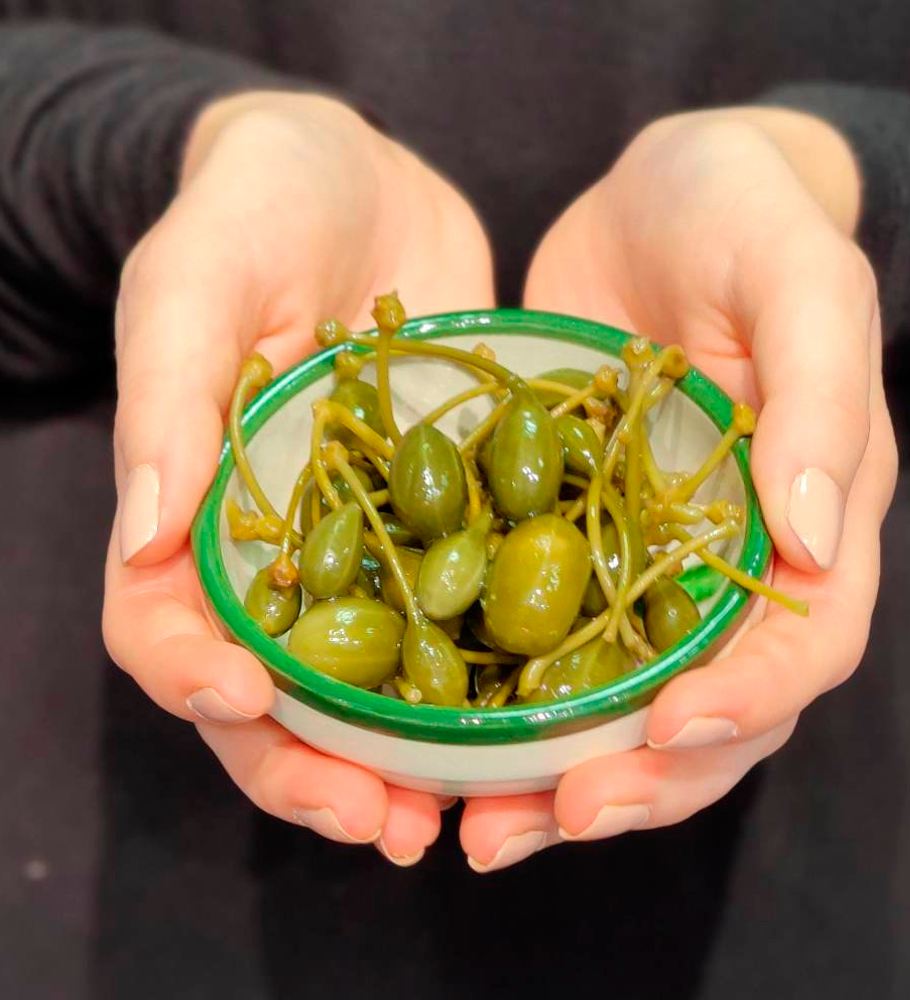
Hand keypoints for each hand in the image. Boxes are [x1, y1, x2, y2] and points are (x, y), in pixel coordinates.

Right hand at [102, 91, 492, 864]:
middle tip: (377, 823)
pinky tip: (529, 720)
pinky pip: (464, 612)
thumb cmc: (255, 206)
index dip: (196, 679)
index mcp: (196, 507)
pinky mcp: (450, 517)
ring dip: (402, 757)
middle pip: (275, 693)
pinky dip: (486, 677)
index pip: (167, 624)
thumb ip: (168, 399)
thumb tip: (140, 531)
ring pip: (372, 681)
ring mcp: (368, 540)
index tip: (248, 705)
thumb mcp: (194, 279)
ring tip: (454, 813)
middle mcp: (280, 546)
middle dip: (313, 766)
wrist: (358, 177)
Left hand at [460, 109, 896, 870]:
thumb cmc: (743, 215)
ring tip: (484, 829)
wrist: (659, 196)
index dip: (747, 701)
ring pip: (623, 705)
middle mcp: (737, 564)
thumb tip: (819, 540)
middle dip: (644, 779)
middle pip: (713, 711)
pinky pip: (545, 643)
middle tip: (555, 816)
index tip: (667, 728)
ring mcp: (650, 562)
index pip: (808, 644)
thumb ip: (820, 401)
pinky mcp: (572, 541)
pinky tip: (442, 746)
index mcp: (816, 517)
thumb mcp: (799, 277)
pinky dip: (504, 707)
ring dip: (562, 780)